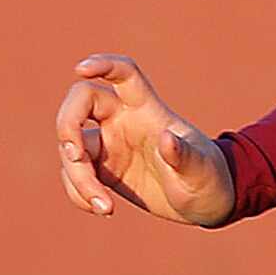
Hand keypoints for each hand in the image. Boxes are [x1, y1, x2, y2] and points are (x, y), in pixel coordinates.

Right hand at [54, 54, 232, 226]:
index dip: (103, 65)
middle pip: (80, 102)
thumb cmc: (209, 178)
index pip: (124, 75)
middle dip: (66, 125)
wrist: (205, 204)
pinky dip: (78, 193)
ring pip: (70, 146)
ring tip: (105, 207)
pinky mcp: (101, 169)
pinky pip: (72, 173)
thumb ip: (185, 156)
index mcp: (149, 110)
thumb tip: (166, 139)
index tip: (80, 70)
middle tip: (76, 157)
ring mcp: (109, 144)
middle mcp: (123, 121)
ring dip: (78, 178)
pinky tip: (102, 209)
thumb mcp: (201, 171)